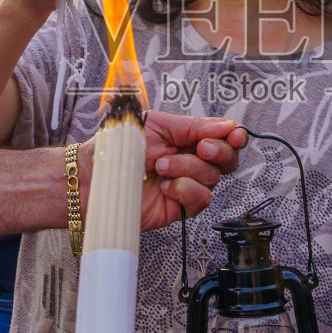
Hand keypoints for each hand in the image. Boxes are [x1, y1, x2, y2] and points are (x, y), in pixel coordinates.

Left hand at [88, 113, 245, 231]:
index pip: (222, 136)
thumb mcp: (157, 124)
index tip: (234, 133)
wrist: (97, 176)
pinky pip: (201, 199)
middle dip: (219, 151)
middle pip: (228, 158)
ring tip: (162, 166)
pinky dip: (185, 190)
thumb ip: (193, 126)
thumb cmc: (119, 148)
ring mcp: (186, 184)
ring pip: (213, 177)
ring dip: (188, 168)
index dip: (234, 135)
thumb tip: (226, 125)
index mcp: (186, 138)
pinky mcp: (180, 207)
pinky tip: (167, 186)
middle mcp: (190, 161)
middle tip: (201, 147)